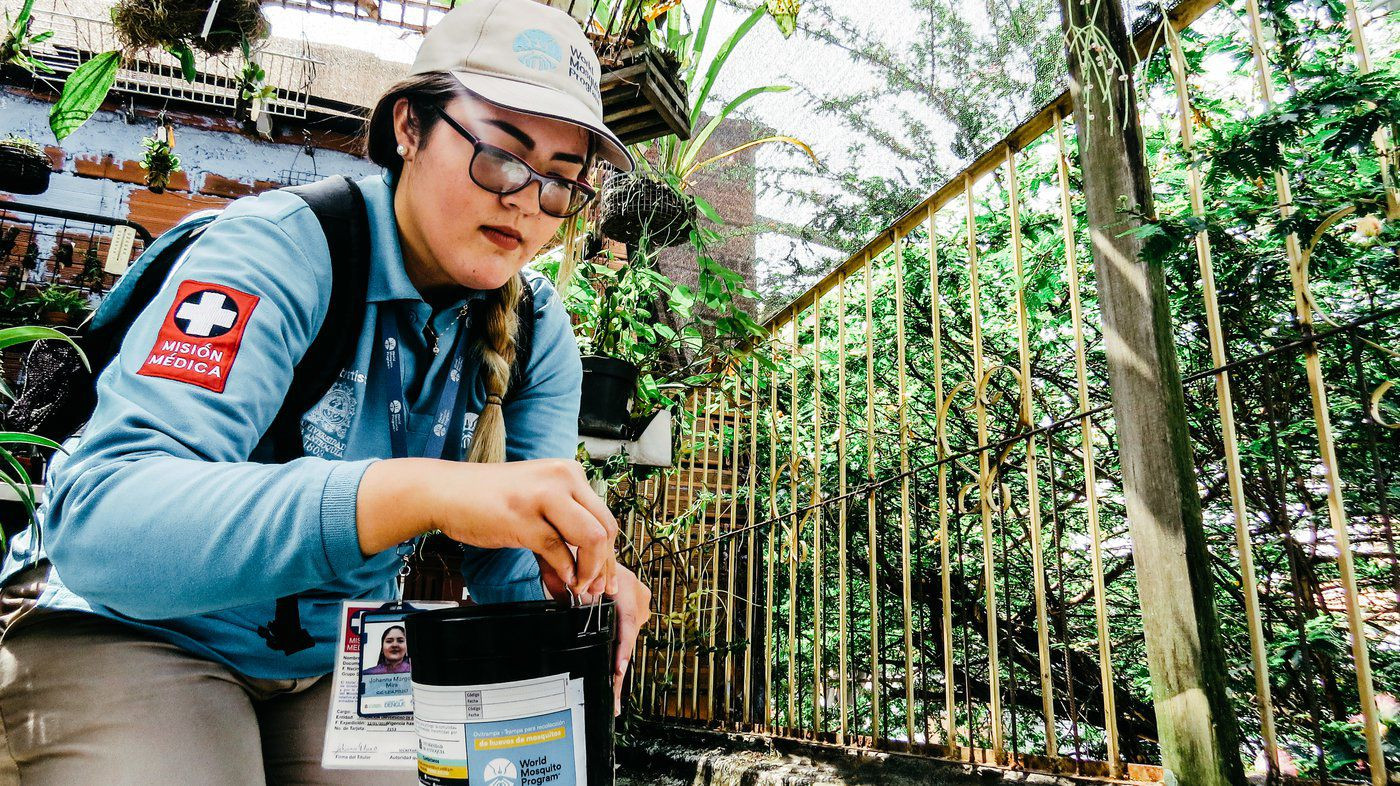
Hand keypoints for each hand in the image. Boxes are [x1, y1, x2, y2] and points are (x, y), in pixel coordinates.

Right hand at [356, 458, 617, 595]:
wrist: (445, 491)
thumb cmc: (487, 500)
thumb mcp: (533, 509)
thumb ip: (559, 538)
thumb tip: (578, 577)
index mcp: (568, 472)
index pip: (605, 517)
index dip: (610, 554)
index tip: (606, 579)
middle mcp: (563, 478)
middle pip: (606, 528)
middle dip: (605, 566)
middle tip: (595, 590)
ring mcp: (544, 496)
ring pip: (592, 538)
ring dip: (590, 571)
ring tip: (579, 588)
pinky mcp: (524, 517)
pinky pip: (559, 550)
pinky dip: (565, 572)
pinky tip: (561, 583)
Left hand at [539, 561, 650, 715]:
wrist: (588, 545)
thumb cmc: (579, 558)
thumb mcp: (571, 577)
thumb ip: (572, 595)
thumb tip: (571, 605)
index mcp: (626, 587)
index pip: (627, 624)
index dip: (623, 650)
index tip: (618, 670)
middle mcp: (638, 596)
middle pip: (629, 638)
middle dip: (619, 670)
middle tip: (614, 700)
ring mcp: (640, 604)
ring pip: (628, 640)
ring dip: (619, 666)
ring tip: (614, 698)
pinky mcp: (635, 611)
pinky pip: (627, 635)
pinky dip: (619, 655)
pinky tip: (615, 680)